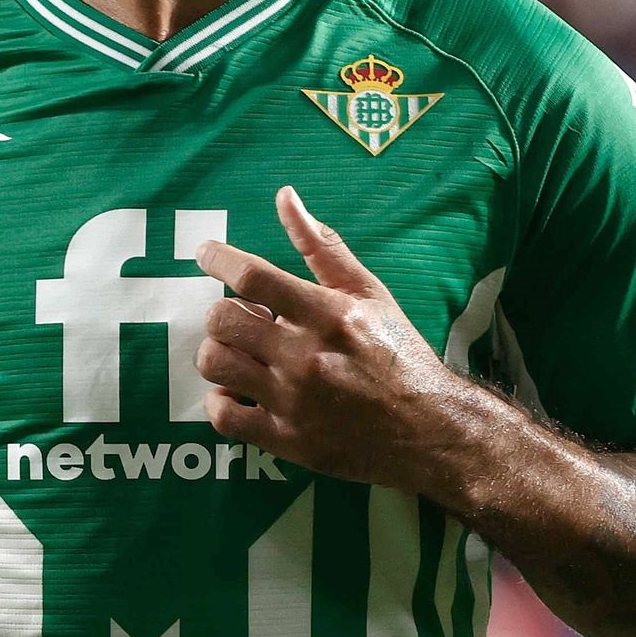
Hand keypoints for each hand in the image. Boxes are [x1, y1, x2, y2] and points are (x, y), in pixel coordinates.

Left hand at [193, 186, 458, 490]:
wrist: (429, 428)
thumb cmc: (397, 353)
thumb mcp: (369, 292)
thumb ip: (322, 247)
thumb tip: (285, 197)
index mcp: (328, 314)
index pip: (253, 277)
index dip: (219, 259)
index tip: (206, 254)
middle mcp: (306, 357)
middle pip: (224, 320)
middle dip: (223, 311)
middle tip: (245, 317)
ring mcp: (293, 401)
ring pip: (215, 365)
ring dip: (219, 353)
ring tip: (242, 353)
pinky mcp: (286, 440)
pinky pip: (222, 417)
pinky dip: (221, 402)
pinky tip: (240, 393)